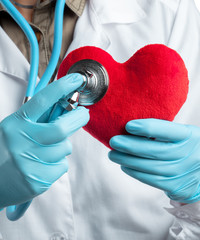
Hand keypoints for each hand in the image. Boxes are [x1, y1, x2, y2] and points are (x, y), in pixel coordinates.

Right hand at [0, 74, 89, 207]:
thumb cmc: (6, 151)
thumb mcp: (15, 129)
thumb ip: (38, 119)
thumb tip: (66, 107)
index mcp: (16, 124)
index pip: (42, 101)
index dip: (61, 88)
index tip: (77, 80)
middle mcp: (21, 141)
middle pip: (61, 128)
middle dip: (78, 118)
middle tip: (83, 114)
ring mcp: (29, 162)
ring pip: (65, 148)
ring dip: (62, 147)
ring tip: (47, 151)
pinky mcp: (37, 180)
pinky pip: (62, 166)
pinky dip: (58, 164)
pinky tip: (43, 166)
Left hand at [108, 119, 199, 202]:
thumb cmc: (183, 148)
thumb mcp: (181, 135)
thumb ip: (163, 131)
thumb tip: (131, 128)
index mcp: (192, 136)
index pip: (168, 130)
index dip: (147, 127)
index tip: (128, 126)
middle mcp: (191, 154)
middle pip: (156, 150)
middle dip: (131, 146)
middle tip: (114, 141)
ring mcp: (185, 172)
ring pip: (151, 166)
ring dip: (129, 160)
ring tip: (114, 155)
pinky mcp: (177, 187)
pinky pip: (152, 179)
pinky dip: (136, 172)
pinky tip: (125, 166)